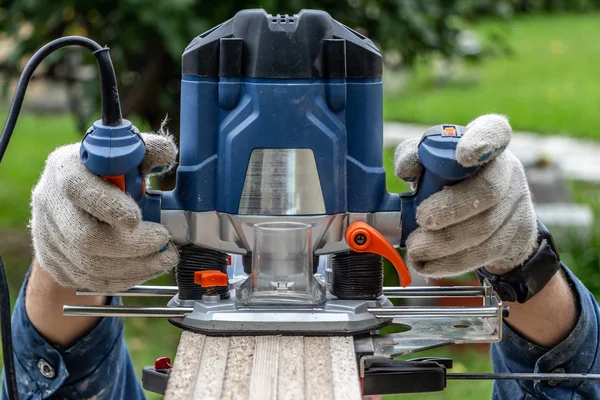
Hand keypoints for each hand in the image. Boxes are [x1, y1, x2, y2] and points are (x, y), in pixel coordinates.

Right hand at [31, 131, 178, 290]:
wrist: (70, 203)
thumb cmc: (103, 174)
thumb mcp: (123, 155)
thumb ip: (145, 152)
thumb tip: (166, 152)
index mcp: (66, 168)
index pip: (80, 189)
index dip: (109, 206)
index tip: (138, 218)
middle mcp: (50, 202)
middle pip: (85, 237)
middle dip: (133, 246)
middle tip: (164, 242)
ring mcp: (47, 236)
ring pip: (90, 266)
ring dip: (136, 267)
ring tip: (165, 258)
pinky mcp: (53, 262)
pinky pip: (90, 280)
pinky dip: (124, 278)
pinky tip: (145, 268)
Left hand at [395, 114, 537, 276]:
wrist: (484, 219)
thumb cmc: (449, 181)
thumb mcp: (428, 163)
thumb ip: (414, 156)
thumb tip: (406, 169)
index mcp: (487, 141)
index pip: (494, 131)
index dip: (482, 141)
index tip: (463, 155)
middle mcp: (509, 168)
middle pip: (488, 189)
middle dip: (451, 208)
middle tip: (422, 219)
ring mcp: (519, 202)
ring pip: (485, 228)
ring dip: (444, 243)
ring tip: (416, 249)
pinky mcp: (520, 234)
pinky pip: (486, 252)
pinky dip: (452, 262)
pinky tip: (429, 265)